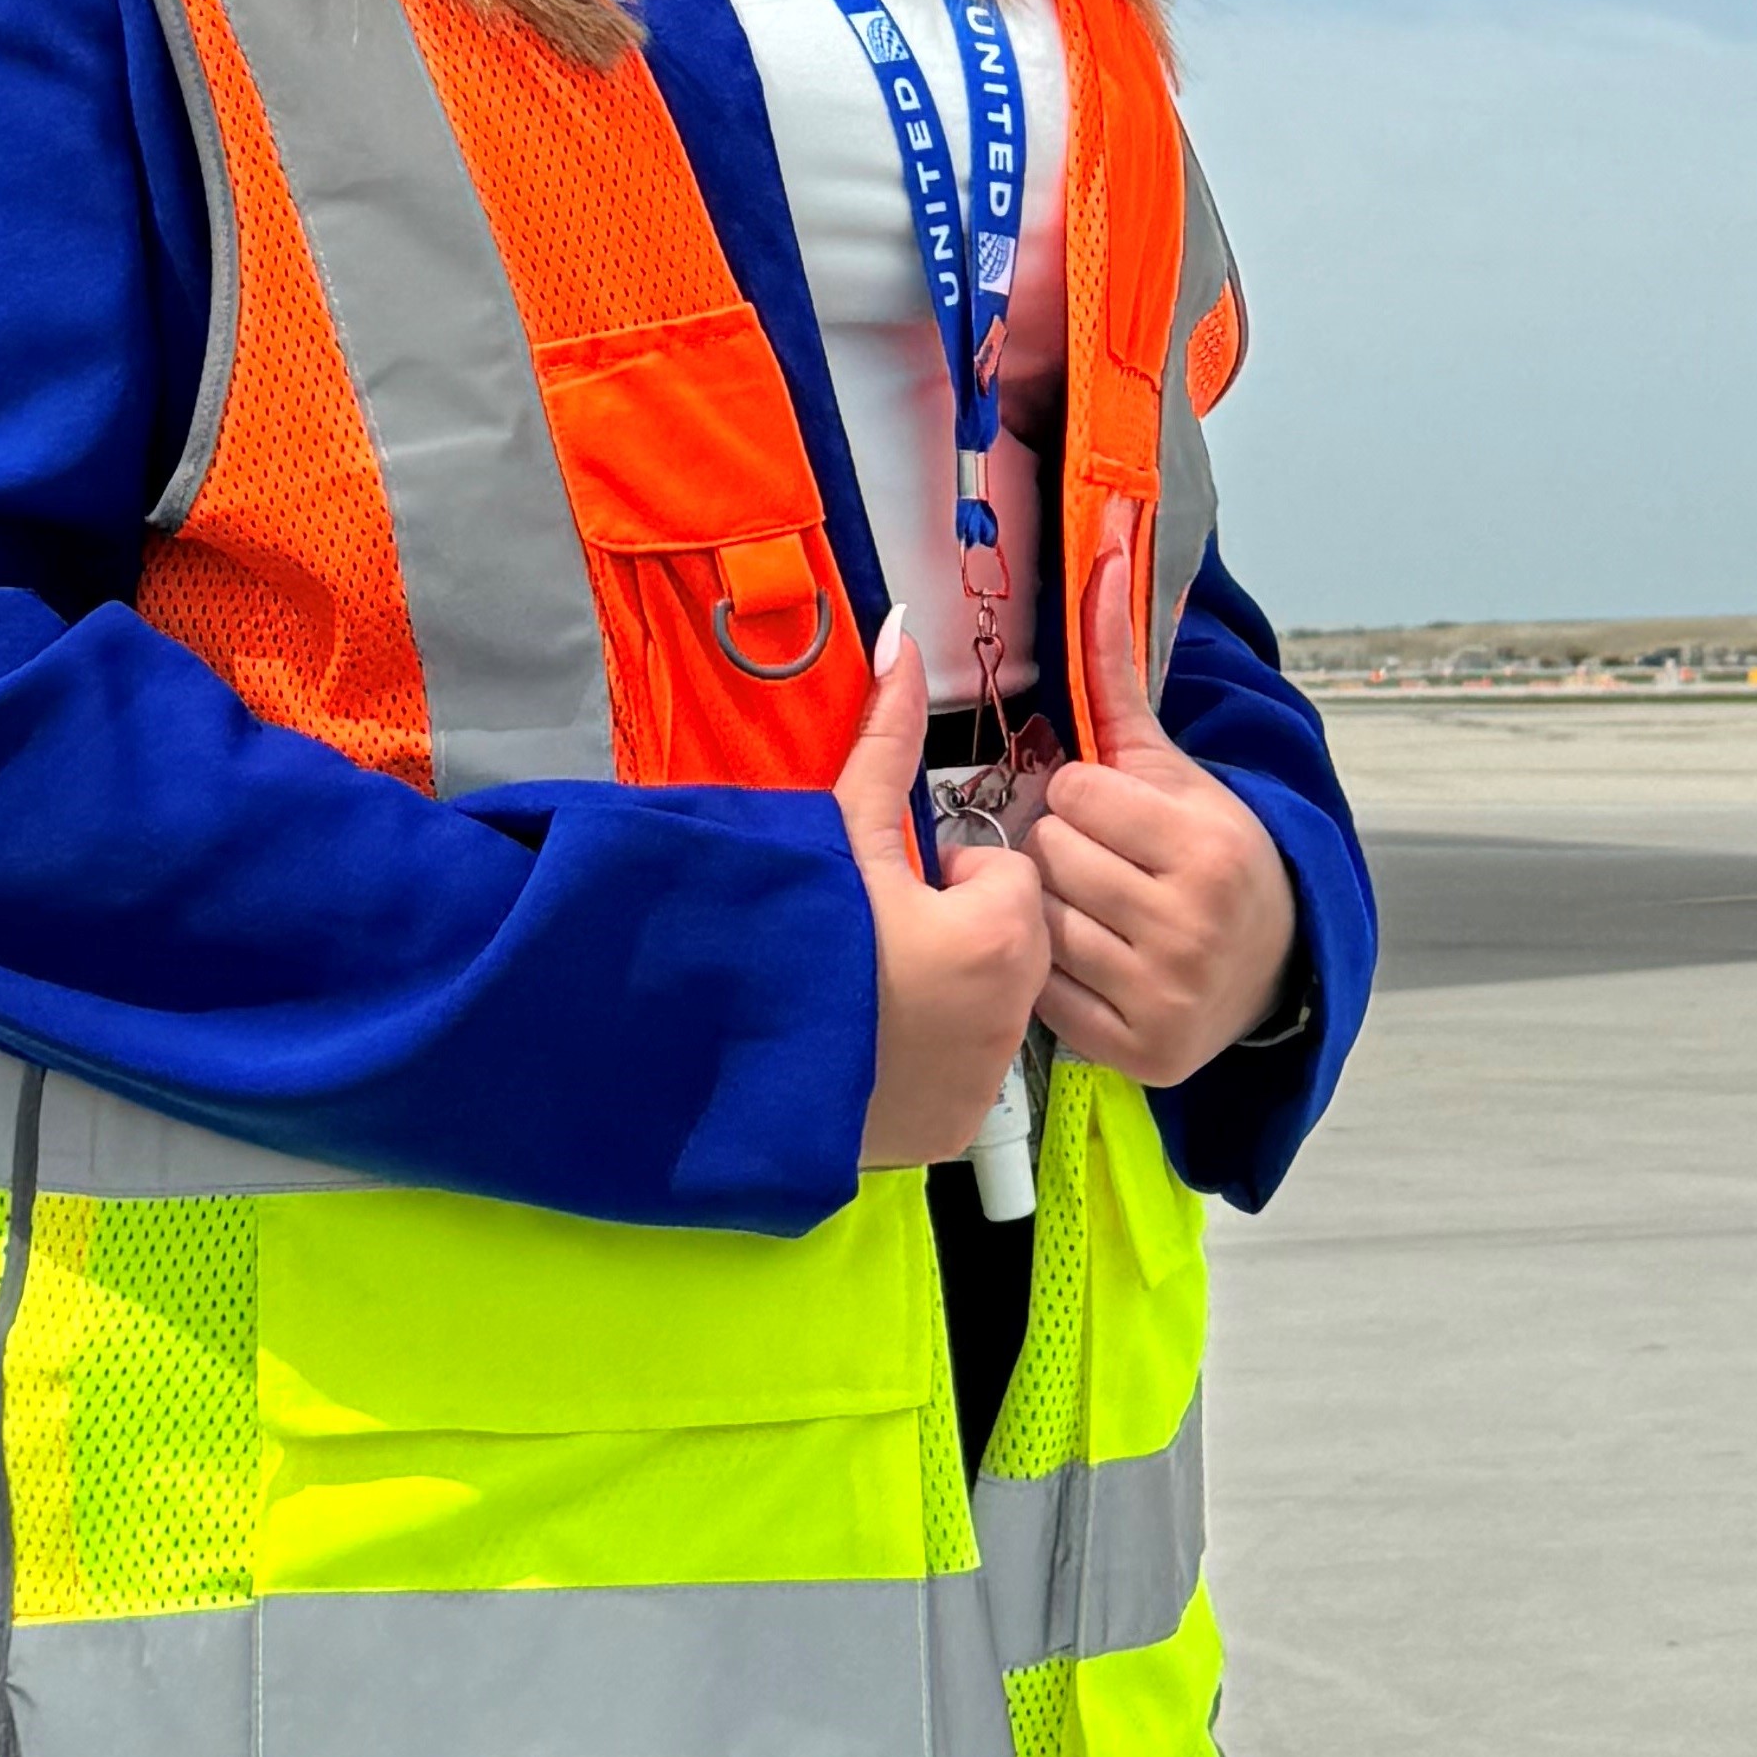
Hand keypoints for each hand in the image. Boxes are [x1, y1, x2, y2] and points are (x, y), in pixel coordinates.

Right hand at [834, 619, 1049, 1169]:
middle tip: (882, 935)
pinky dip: (934, 1051)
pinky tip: (875, 1041)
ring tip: (875, 985)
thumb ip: (886, 737)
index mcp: (997, 934)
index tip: (896, 892)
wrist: (743, 1067)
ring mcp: (985, 1078)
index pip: (1006, 877)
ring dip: (950, 988)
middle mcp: (1013, 1013)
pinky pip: (968, 1067)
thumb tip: (903, 631)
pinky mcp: (955, 1125)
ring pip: (994, 1004)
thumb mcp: (843, 830)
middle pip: (1008, 939)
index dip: (949, 875)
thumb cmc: (801, 932)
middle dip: (957, 929)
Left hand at [1035, 543, 1298, 1087]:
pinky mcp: (1139, 1051)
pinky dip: (1055, 974)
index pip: (1074, 792)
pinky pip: (1044, 993)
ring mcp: (1165, 996)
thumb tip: (1101, 554)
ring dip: (1052, 909)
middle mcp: (1190, 928)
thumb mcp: (1173, 765)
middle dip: (1065, 849)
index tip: (1116, 812)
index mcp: (1206, 848)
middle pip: (1049, 856)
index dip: (1085, 795)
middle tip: (1105, 861)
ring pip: (1038, 922)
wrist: (1273, 962)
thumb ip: (1118, 671)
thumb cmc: (1207, 848)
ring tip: (1098, 907)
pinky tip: (1095, 958)